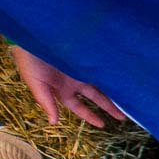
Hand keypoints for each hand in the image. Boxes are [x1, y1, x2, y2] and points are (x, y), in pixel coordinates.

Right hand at [11, 46, 126, 127]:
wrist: (30, 34)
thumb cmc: (28, 60)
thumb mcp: (36, 83)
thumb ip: (46, 102)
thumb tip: (54, 122)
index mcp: (62, 89)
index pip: (79, 107)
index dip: (90, 116)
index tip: (102, 125)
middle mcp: (74, 80)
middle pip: (95, 97)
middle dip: (108, 107)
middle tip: (123, 117)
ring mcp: (80, 68)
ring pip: (101, 83)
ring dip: (114, 92)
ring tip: (130, 100)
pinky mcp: (85, 55)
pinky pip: (102, 66)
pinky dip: (111, 73)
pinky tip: (124, 79)